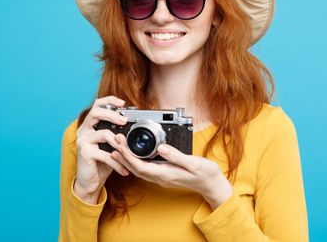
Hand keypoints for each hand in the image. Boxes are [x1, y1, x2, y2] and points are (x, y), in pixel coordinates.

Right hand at [74, 96, 129, 203]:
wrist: (90, 182)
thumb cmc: (101, 163)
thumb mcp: (111, 146)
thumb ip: (117, 135)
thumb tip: (133, 127)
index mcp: (90, 126)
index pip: (96, 105)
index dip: (109, 101)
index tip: (122, 103)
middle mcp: (83, 130)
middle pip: (96, 113)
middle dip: (112, 114)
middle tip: (124, 121)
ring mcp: (82, 140)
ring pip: (104, 133)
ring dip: (120, 144)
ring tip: (128, 153)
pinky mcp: (84, 152)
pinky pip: (105, 154)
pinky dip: (117, 163)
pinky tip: (124, 170)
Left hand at [111, 134, 232, 209]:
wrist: (212, 184)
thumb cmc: (205, 173)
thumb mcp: (193, 163)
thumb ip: (177, 156)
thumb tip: (161, 148)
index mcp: (166, 174)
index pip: (140, 166)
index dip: (127, 156)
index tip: (120, 144)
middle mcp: (161, 178)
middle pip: (135, 169)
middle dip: (122, 155)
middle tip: (114, 140)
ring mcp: (162, 177)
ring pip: (138, 170)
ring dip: (126, 159)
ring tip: (117, 147)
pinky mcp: (164, 174)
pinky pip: (144, 169)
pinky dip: (134, 162)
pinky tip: (132, 155)